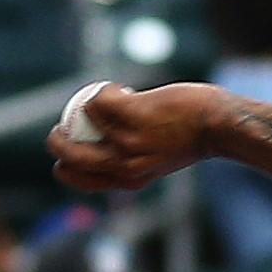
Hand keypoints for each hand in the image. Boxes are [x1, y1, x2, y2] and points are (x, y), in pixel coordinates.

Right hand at [48, 82, 228, 192]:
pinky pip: (100, 100)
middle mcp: (125, 167)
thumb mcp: (155, 163)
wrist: (216, 126)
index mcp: (128, 181)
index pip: (78, 180)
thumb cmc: (189, 141)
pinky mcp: (133, 116)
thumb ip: (132, 163)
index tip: (67, 150)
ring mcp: (128, 141)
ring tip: (109, 100)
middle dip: (55, 140)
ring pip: (83, 120)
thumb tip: (101, 156)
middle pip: (69, 157)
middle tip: (62, 125)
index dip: (62, 166)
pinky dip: (104, 91)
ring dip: (89, 105)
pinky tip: (121, 90)